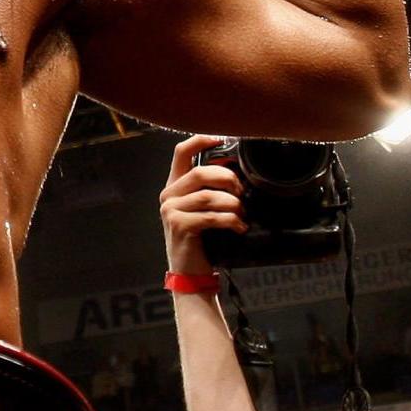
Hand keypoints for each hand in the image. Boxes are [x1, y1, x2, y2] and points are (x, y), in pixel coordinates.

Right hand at [160, 134, 244, 275]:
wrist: (190, 272)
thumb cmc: (201, 239)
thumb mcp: (202, 210)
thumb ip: (211, 190)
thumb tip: (238, 174)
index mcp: (174, 186)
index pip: (181, 152)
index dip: (201, 140)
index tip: (222, 138)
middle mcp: (168, 195)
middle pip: (201, 172)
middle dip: (228, 179)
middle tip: (242, 192)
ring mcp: (171, 210)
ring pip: (209, 196)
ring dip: (233, 204)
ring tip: (241, 214)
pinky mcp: (179, 226)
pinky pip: (211, 216)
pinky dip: (231, 220)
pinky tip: (239, 227)